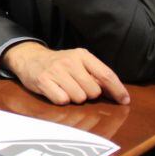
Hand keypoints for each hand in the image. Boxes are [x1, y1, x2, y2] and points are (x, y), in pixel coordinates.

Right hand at [2, 41, 129, 105]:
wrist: (30, 58)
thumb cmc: (60, 65)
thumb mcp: (79, 62)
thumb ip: (97, 76)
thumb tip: (119, 95)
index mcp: (82, 55)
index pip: (106, 75)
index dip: (117, 90)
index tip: (124, 100)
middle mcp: (69, 61)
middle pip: (93, 91)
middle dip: (89, 94)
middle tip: (78, 87)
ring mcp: (55, 71)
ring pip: (79, 98)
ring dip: (75, 98)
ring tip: (66, 89)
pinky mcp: (43, 81)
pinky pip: (62, 100)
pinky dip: (61, 100)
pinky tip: (56, 91)